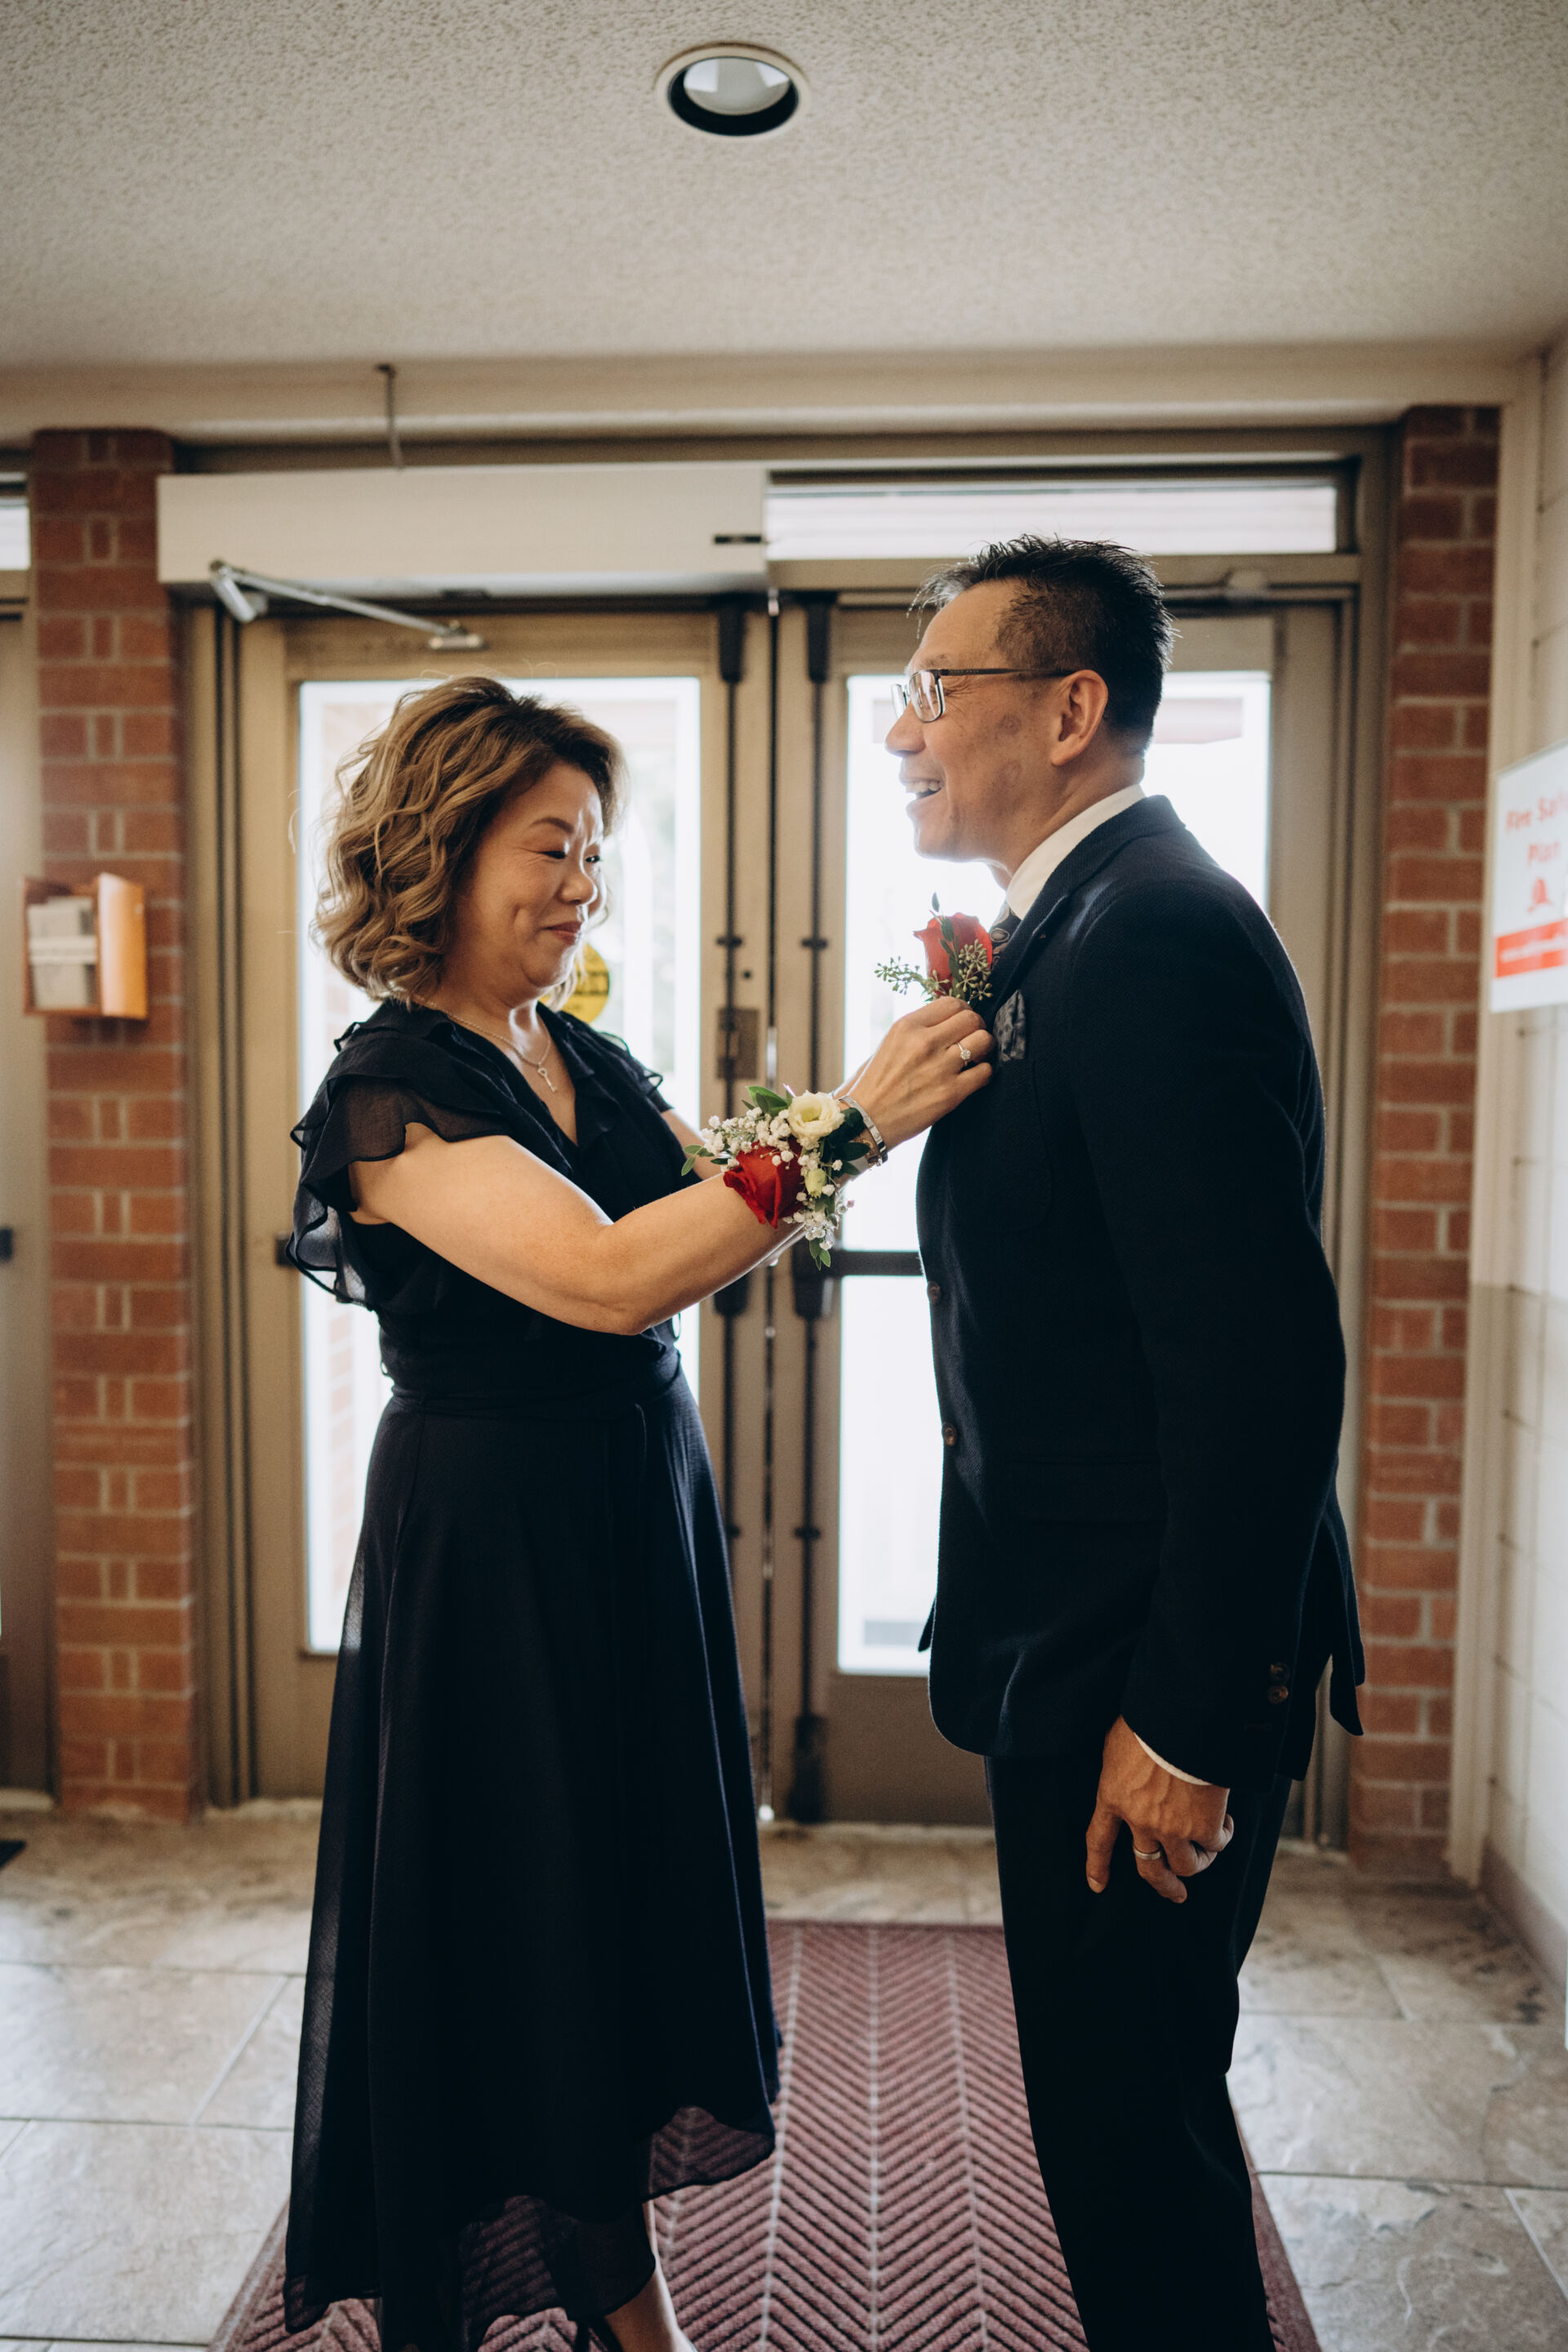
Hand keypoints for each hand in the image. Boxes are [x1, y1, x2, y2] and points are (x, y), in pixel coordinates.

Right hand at [850, 997, 992, 1149]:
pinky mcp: (950, 1093)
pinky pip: (985, 1072)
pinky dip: (983, 1073)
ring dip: (984, 1048)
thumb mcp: (890, 1043)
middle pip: (972, 1019)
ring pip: (983, 1041)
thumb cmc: (875, 1083)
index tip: (962, 1022)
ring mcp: (939, 1068)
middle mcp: (924, 1042)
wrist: (865, 1120)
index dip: (963, 1011)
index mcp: (907, 1026)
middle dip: (977, 1027)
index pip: (952, 1003)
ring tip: (975, 1057)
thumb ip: (919, 1029)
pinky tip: (972, 1077)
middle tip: (972, 1039)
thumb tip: (948, 1021)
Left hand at [1085, 1716, 1232, 1905]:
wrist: (1184, 1720)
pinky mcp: (1203, 1826)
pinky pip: (1215, 1845)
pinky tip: (1226, 1824)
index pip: (1098, 1839)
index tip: (1097, 1886)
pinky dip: (1222, 1837)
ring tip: (1210, 1849)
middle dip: (1163, 1887)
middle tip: (1176, 1894)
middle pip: (1148, 1869)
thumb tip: (1127, 1770)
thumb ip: (1121, 1767)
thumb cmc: (1150, 1721)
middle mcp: (1139, 1820)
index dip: (1097, 1865)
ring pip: (1186, 1866)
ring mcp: (1171, 1828)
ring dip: (1200, 1862)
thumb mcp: (1118, 1742)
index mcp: (1112, 1797)